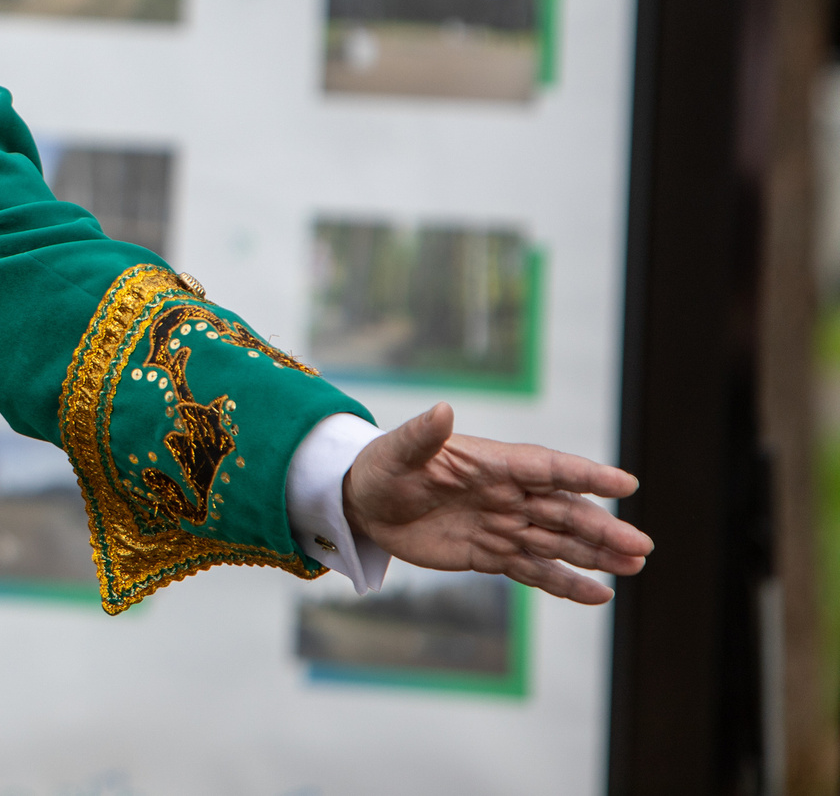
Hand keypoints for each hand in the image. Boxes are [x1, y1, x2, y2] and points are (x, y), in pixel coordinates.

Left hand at [342, 402, 652, 603]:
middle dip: (601, 529)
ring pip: (557, 543)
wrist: (361, 503)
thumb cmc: (380, 467)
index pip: (545, 467)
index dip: (584, 475)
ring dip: (595, 555)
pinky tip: (600, 595)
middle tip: (642, 547)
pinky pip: (534, 571)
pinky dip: (566, 583)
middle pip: (563, 511)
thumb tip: (442, 409)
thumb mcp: (394, 451)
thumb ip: (421, 434)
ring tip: (634, 567)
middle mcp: (505, 494)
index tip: (625, 483)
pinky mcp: (489, 555)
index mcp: (490, 463)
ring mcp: (501, 526)